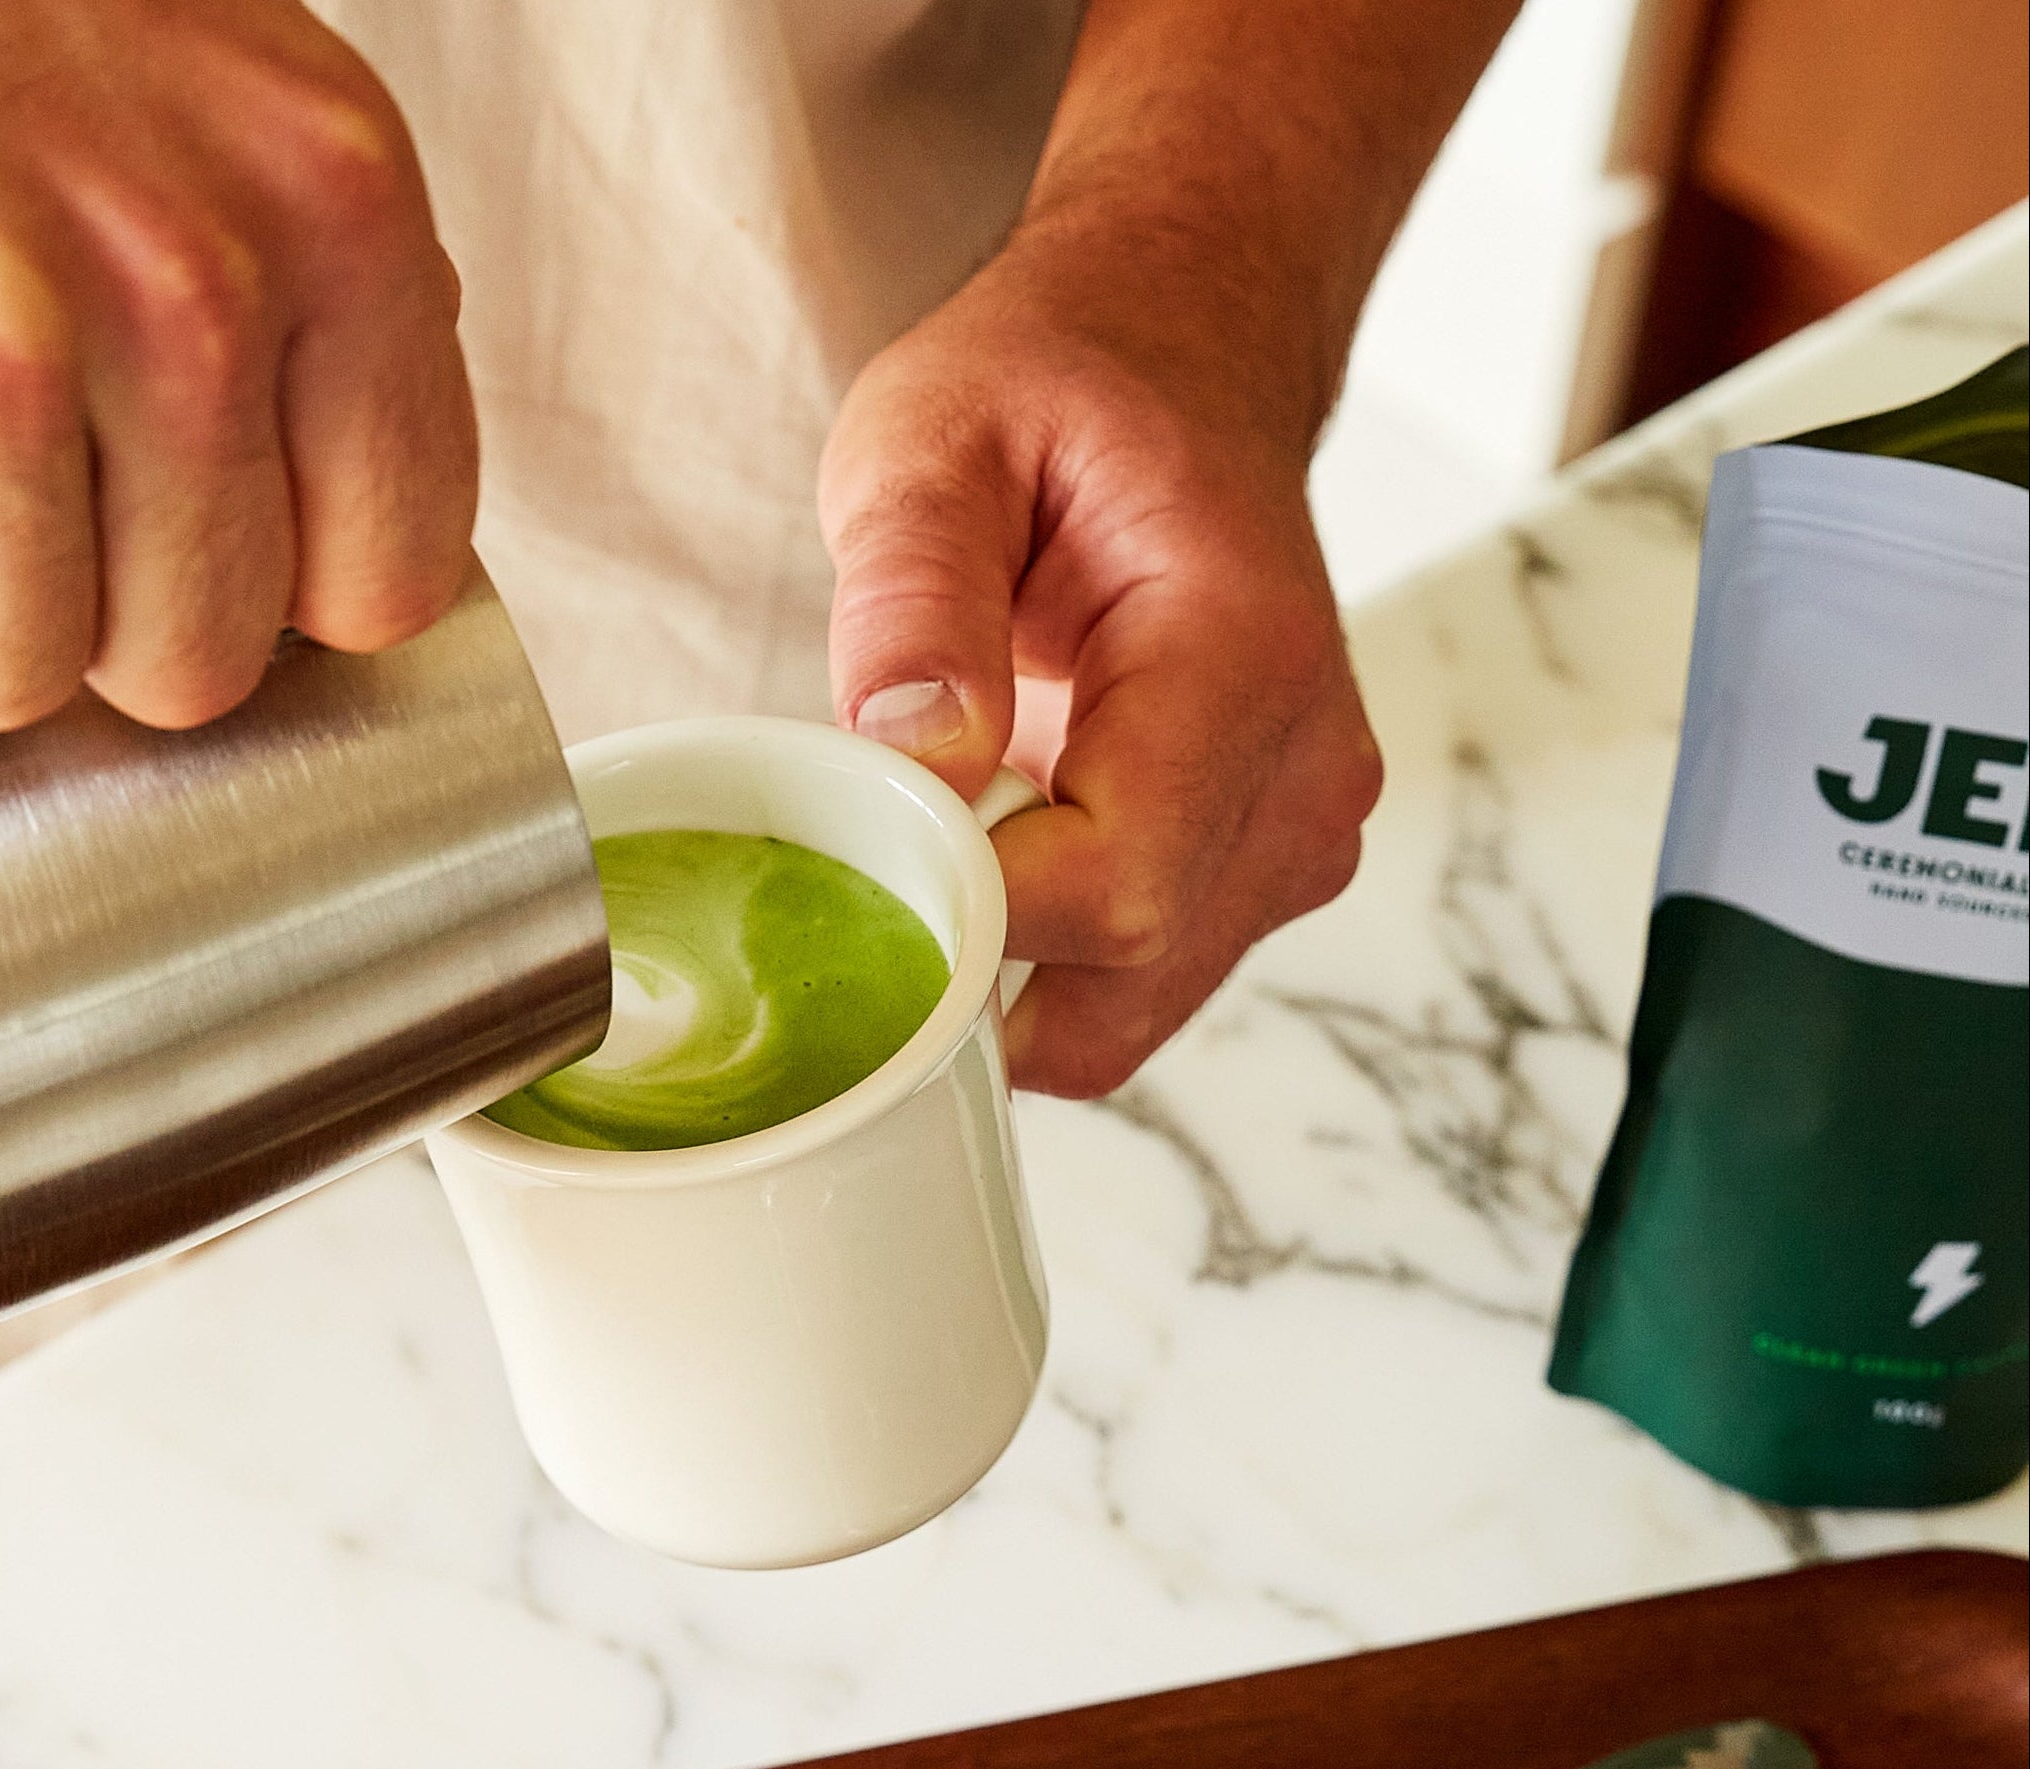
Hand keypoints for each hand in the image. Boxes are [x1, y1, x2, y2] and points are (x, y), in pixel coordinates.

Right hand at [0, 0, 475, 733]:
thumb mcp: (209, 87)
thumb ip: (306, 300)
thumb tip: (351, 499)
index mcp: (332, 204)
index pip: (388, 579)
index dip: (273, 585)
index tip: (189, 516)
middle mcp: (183, 287)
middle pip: (198, 661)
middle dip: (89, 594)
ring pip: (15, 677)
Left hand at [819, 217, 1381, 1097]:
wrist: (1183, 361)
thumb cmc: (1063, 385)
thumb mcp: (934, 433)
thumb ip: (915, 589)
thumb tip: (913, 749)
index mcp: (1243, 655)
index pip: (1113, 885)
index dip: (963, 915)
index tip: (856, 853)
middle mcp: (1306, 769)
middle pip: (1126, 984)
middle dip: (972, 969)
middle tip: (873, 865)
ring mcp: (1300, 835)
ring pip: (1128, 1013)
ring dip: (1006, 970)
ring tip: (940, 833)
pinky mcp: (1266, 871)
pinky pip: (1138, 985)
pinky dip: (1046, 959)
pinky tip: (998, 849)